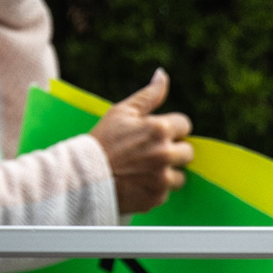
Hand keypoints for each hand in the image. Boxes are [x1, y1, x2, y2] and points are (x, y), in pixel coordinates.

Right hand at [92, 69, 193, 214]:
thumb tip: (163, 75)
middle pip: (188, 152)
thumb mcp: (122, 112)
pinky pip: (167, 191)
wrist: (84, 176)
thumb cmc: (103, 140)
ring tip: (143, 169)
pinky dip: (155, 188)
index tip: (155, 134)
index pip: (185, 125)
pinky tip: (138, 182)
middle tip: (150, 152)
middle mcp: (165, 154)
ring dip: (168, 172)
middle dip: (174, 150)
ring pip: (181, 175)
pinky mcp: (158, 197)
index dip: (171, 129)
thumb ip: (149, 95)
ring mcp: (163, 178)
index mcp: (159, 129)